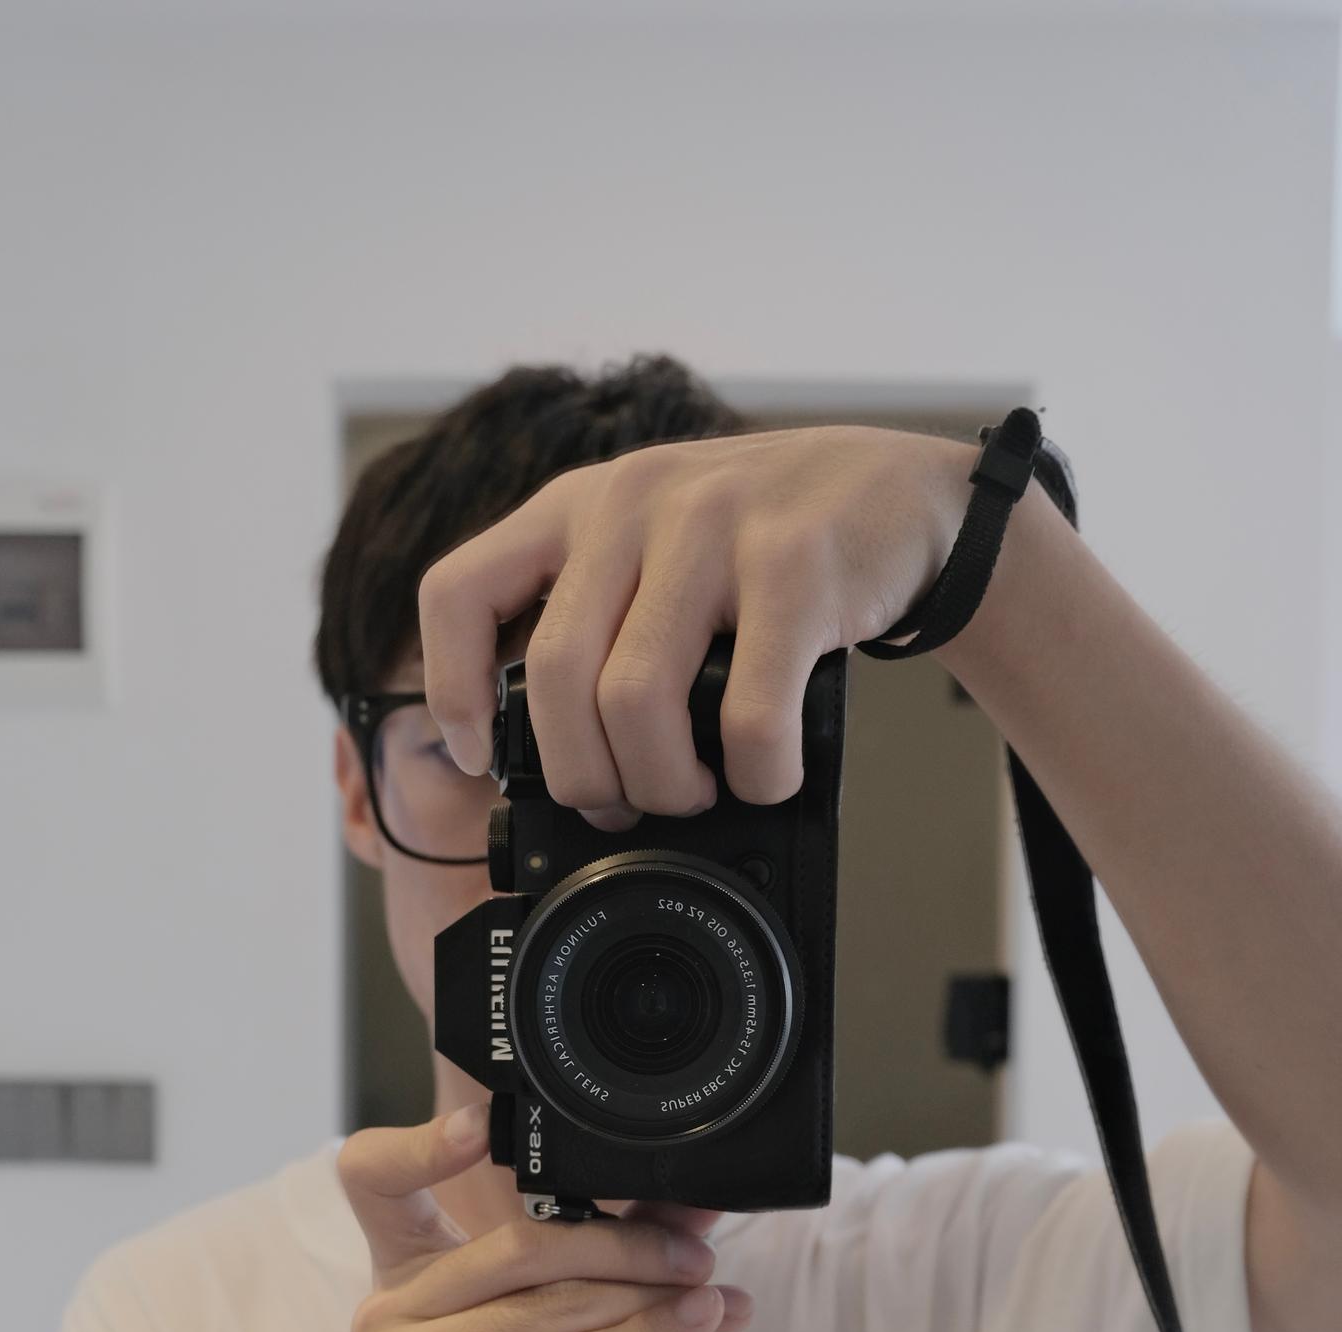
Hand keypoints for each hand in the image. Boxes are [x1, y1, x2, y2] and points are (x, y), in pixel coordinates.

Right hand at [337, 1106, 753, 1331]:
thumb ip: (592, 1277)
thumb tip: (687, 1207)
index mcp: (399, 1288)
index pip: (374, 1181)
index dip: (419, 1142)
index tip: (482, 1125)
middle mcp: (388, 1320)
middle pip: (525, 1241)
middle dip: (631, 1242)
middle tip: (702, 1251)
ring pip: (563, 1301)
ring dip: (658, 1294)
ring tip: (718, 1297)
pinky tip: (699, 1326)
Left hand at [416, 424, 971, 827]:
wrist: (906, 497)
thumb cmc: (771, 542)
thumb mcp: (658, 546)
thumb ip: (599, 613)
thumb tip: (546, 755)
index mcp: (579, 506)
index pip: (459, 591)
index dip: (453, 692)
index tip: (481, 759)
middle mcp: (633, 502)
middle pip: (557, 681)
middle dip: (587, 777)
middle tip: (625, 807)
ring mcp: (713, 527)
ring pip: (635, 702)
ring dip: (663, 783)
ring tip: (696, 793)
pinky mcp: (796, 567)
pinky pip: (748, 717)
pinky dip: (754, 776)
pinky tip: (767, 775)